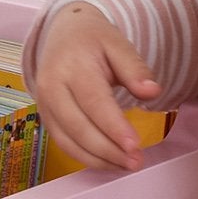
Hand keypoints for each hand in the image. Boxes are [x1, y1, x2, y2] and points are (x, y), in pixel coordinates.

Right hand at [35, 2, 161, 171]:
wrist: (62, 33)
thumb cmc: (93, 40)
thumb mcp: (118, 44)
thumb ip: (135, 69)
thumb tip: (152, 92)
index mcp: (72, 67)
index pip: (94, 102)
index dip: (113, 126)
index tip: (135, 145)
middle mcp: (52, 88)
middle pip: (78, 127)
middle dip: (108, 149)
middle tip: (136, 161)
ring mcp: (44, 106)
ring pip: (69, 142)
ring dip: (98, 159)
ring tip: (127, 165)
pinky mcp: (45, 119)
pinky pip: (64, 145)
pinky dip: (87, 158)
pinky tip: (109, 162)